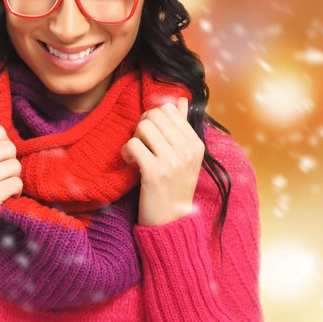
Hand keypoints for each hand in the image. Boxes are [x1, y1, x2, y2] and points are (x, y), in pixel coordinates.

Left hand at [121, 97, 204, 226]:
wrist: (171, 222)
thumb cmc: (175, 187)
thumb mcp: (185, 157)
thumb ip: (182, 127)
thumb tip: (180, 99)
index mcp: (196, 143)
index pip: (169, 110)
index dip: (153, 118)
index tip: (151, 135)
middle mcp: (187, 150)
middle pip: (154, 115)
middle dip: (142, 125)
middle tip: (141, 143)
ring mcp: (173, 161)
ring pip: (143, 127)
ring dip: (133, 138)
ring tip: (136, 154)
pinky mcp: (155, 172)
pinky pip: (133, 144)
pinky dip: (126, 152)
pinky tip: (130, 162)